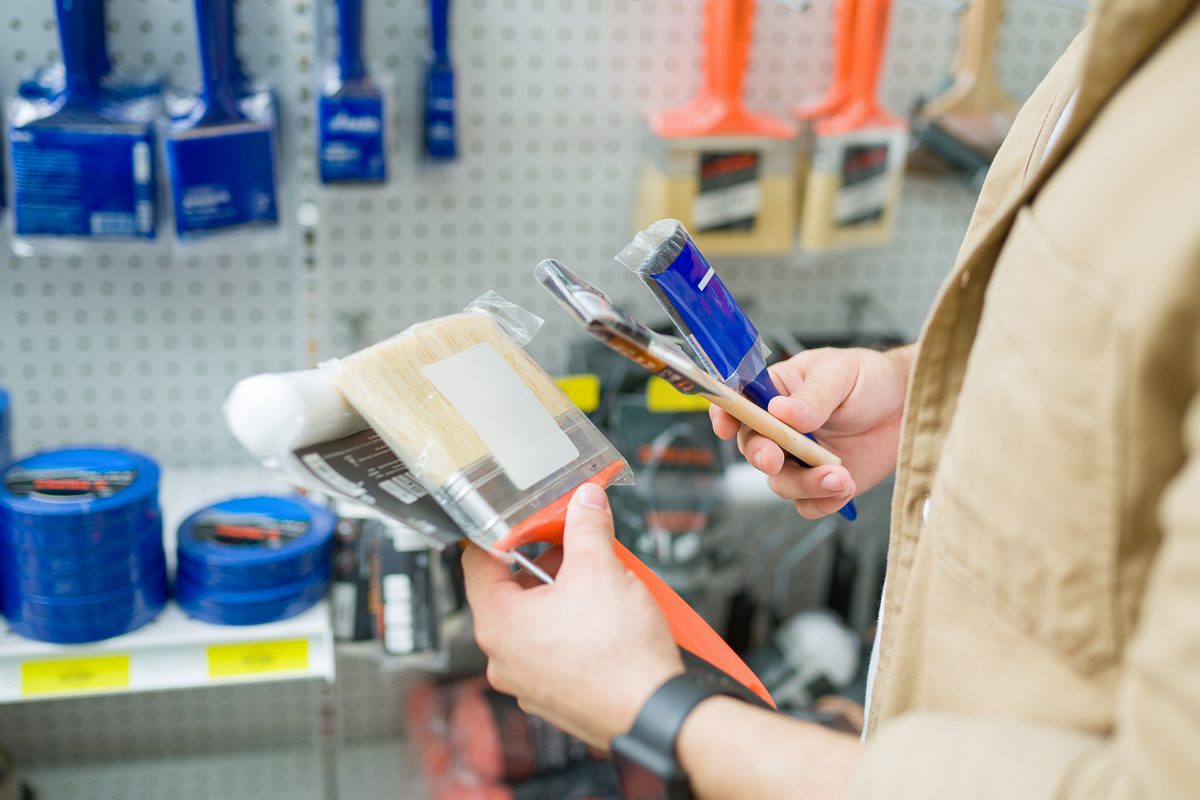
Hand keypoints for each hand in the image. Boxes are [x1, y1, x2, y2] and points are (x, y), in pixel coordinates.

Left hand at [462, 483, 684, 748]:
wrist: (653, 712)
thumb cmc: (620, 657)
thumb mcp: (601, 568)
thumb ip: (586, 526)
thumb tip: (584, 503)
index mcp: (498, 624)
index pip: (477, 562)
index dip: (503, 534)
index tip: (525, 522)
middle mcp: (503, 658)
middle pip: (510, 592)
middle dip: (544, 565)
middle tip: (573, 548)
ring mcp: (528, 681)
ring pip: (534, 622)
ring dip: (561, 596)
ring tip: (597, 582)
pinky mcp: (555, 695)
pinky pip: (553, 650)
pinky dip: (572, 629)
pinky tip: (603, 618)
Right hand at [710, 346, 911, 517]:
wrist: (909, 407)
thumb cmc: (871, 378)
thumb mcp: (841, 374)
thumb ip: (813, 396)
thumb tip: (780, 411)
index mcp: (776, 392)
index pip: (739, 403)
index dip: (725, 415)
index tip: (725, 427)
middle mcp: (780, 429)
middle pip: (753, 449)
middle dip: (762, 456)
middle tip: (775, 459)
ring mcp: (799, 459)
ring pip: (780, 483)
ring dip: (805, 484)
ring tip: (840, 477)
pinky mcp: (820, 484)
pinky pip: (807, 505)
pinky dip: (823, 502)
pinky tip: (846, 487)